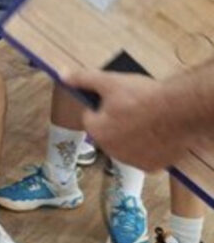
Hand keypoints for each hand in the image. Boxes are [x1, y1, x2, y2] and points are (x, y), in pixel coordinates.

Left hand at [61, 68, 180, 170]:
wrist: (180, 112)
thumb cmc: (143, 96)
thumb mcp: (109, 81)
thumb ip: (83, 79)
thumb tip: (62, 75)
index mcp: (96, 130)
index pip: (92, 116)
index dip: (104, 105)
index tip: (119, 99)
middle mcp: (109, 150)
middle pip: (109, 132)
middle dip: (117, 121)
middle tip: (135, 107)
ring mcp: (131, 160)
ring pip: (126, 145)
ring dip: (132, 135)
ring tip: (148, 120)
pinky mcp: (151, 167)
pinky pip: (145, 156)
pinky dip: (149, 148)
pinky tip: (157, 134)